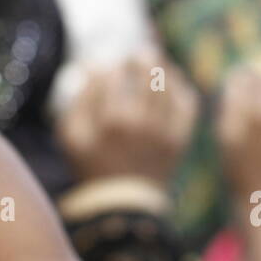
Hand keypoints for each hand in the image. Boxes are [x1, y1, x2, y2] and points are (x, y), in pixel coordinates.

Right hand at [56, 52, 197, 186]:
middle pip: (145, 70)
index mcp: (110, 121)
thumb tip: (91, 66)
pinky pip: (187, 102)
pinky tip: (172, 82)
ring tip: (153, 64)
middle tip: (135, 56)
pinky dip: (181, 87)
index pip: (109, 75)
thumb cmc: (92, 164)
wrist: (123, 203)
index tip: (104, 68)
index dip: (105, 66)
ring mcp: (163, 130)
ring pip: (168, 82)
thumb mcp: (72, 136)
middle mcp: (139, 122)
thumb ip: (77, 99)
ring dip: (161, 67)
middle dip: (139, 58)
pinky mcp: (180, 138)